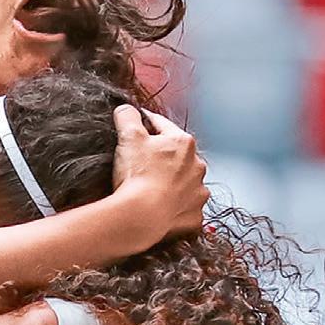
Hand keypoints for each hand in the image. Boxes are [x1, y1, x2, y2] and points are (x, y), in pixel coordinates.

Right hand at [111, 105, 208, 240]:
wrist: (142, 215)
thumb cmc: (138, 174)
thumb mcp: (128, 136)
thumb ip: (127, 116)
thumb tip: (126, 109)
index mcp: (183, 143)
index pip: (162, 126)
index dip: (146, 124)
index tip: (136, 125)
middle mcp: (197, 166)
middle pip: (177, 156)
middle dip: (162, 158)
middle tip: (141, 164)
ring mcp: (197, 193)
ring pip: (185, 183)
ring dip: (173, 184)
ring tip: (152, 189)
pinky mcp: (194, 216)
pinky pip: (185, 209)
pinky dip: (174, 208)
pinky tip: (160, 209)